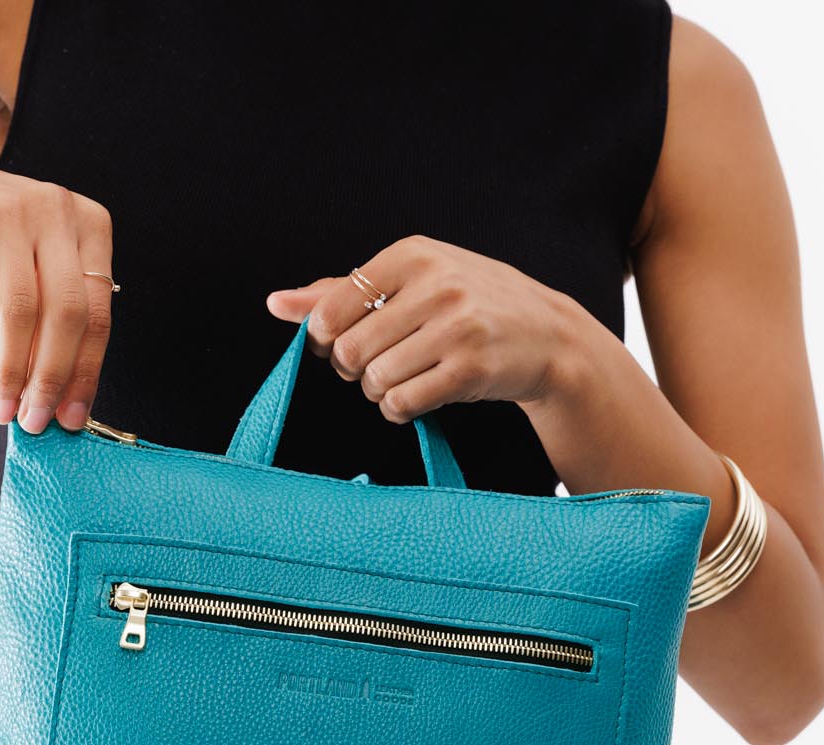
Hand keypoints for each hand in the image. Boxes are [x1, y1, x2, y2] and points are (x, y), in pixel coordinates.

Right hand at [0, 154, 113, 432]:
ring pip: (20, 310)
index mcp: (89, 225)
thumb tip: (65, 405)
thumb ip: (57, 322)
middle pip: (65, 313)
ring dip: (10, 372)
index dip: (85, 372)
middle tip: (33, 420)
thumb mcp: (36, 269)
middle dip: (49, 377)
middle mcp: (55, 209)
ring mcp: (8, 210)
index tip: (70, 417)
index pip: (98, 313)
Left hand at [265, 235, 586, 423]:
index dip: (327, 339)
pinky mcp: (469, 369)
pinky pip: (402, 403)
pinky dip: (399, 410)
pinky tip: (417, 397)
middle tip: (379, 365)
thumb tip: (276, 304)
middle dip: (354, 370)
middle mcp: (435, 285)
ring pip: (374, 380)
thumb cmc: (467, 306)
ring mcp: (455, 327)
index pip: (332, 308)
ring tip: (404, 379)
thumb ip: (340, 293)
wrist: (547, 335)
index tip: (347, 342)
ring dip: (379, 392)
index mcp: (412, 255)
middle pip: (349, 351)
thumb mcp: (410, 282)